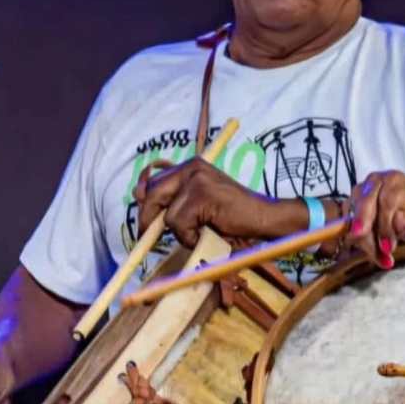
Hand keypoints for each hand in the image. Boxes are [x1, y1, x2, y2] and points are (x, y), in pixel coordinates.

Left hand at [134, 157, 285, 247]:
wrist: (262, 217)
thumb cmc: (234, 214)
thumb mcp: (202, 201)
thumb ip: (179, 200)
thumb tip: (146, 210)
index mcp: (192, 166)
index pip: (155, 180)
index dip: (144, 198)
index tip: (142, 216)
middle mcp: (192, 168)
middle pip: (153, 194)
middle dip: (148, 218)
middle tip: (146, 235)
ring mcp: (197, 180)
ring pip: (167, 215)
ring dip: (181, 232)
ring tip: (200, 233)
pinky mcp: (201, 195)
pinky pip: (179, 224)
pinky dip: (190, 236)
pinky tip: (207, 233)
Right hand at [346, 171, 404, 267]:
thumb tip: (399, 221)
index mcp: (395, 180)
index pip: (386, 201)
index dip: (386, 226)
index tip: (389, 247)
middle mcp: (374, 182)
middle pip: (365, 205)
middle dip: (368, 233)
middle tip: (375, 253)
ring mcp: (359, 192)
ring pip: (353, 217)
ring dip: (365, 242)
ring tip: (381, 258)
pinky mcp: (350, 205)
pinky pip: (348, 225)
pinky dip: (359, 243)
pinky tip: (374, 255)